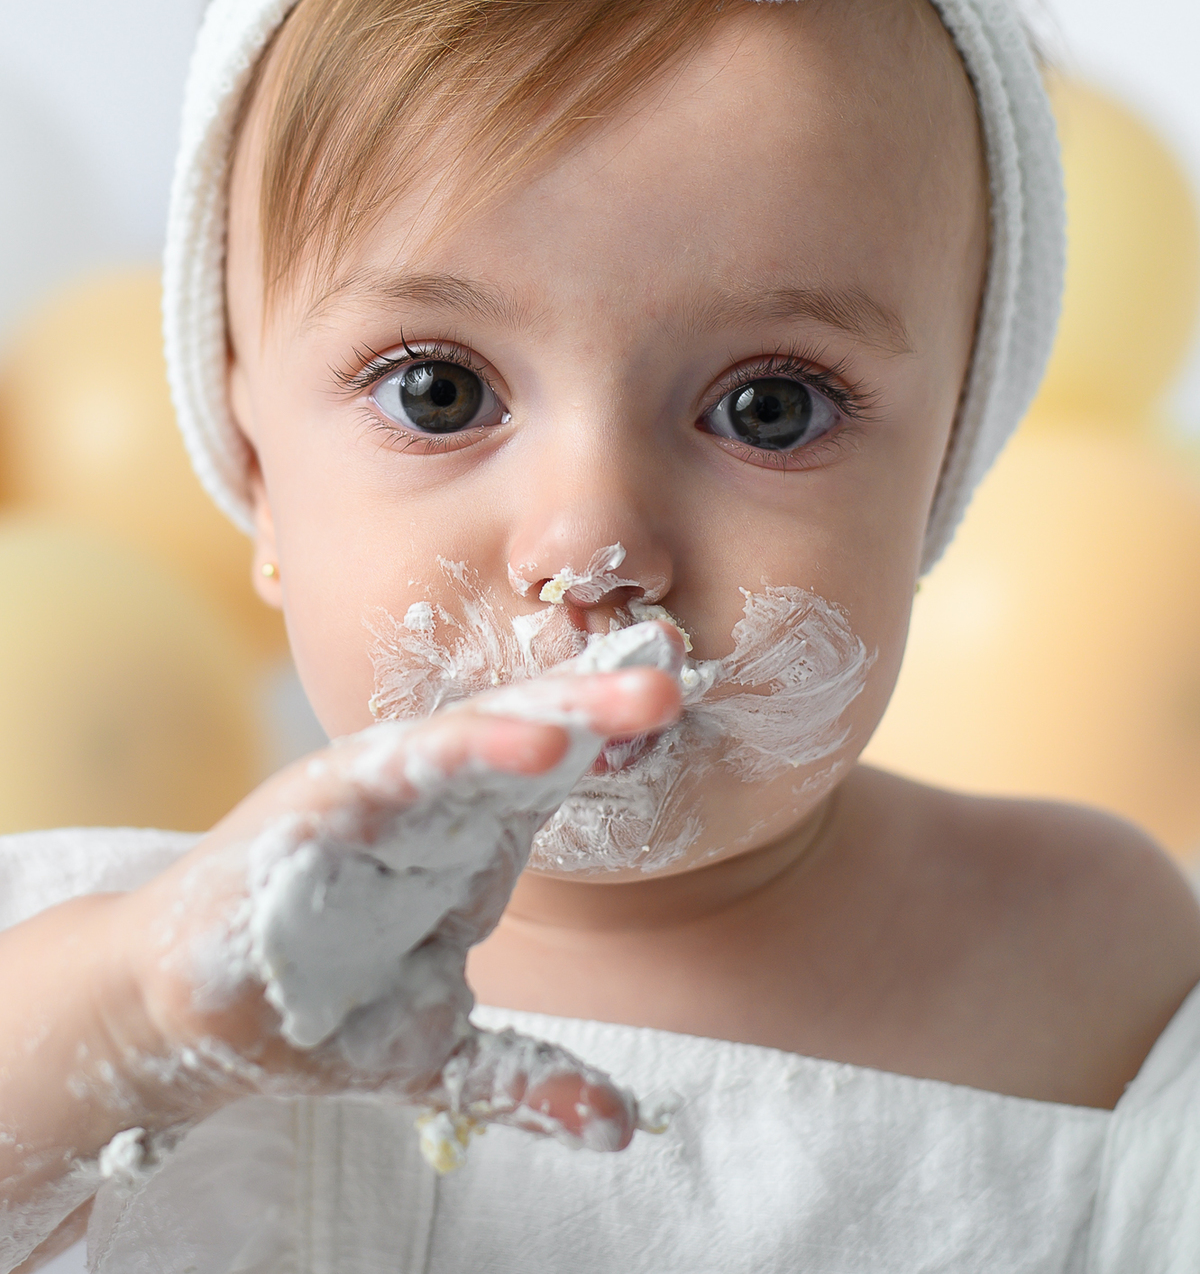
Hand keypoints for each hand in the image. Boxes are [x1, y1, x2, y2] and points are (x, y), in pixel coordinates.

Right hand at [115, 649, 681, 1160]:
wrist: (184, 1019)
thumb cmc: (314, 1005)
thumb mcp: (440, 1050)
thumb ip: (528, 1077)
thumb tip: (623, 1128)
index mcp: (470, 830)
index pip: (560, 768)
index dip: (619, 740)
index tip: (692, 703)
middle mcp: (433, 794)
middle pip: (535, 732)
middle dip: (608, 704)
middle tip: (679, 675)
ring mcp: (378, 790)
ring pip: (480, 731)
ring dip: (559, 712)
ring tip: (635, 701)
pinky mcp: (320, 801)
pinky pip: (401, 766)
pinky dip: (464, 749)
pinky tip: (529, 744)